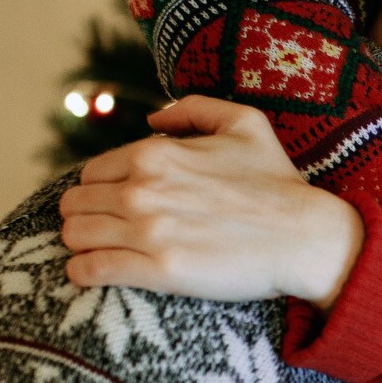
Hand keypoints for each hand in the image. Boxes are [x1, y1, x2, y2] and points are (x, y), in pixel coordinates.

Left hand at [59, 96, 363, 309]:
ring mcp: (147, 232)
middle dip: (85, 216)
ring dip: (81, 244)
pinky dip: (83, 273)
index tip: (115, 205)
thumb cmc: (279, 183)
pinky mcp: (158, 271)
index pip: (91, 172)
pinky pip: (91, 270)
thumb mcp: (245, 124)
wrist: (306, 237)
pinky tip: (91, 274)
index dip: (100, 189)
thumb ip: (193, 108)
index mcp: (153, 154)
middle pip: (75, 204)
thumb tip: (152, 118)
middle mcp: (142, 190)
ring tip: (99, 252)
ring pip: (76, 236)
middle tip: (105, 231)